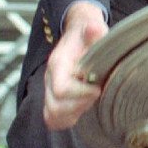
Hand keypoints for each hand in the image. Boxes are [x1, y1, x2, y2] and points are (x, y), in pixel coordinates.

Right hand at [43, 1, 107, 129]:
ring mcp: (49, 89)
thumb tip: (94, 29)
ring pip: (52, 115)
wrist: (79, 34)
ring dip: (74, 113)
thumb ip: (95, 31)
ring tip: (90, 100)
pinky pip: (52, 119)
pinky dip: (67, 119)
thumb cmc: (88, 35)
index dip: (81, 94)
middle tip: (96, 94)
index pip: (61, 89)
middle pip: (55, 106)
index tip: (97, 88)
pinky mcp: (54, 98)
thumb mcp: (94, 29)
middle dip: (80, 105)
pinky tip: (83, 107)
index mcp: (58, 63)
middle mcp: (50, 78)